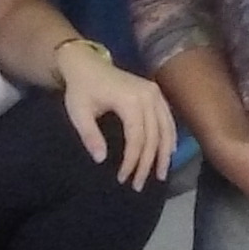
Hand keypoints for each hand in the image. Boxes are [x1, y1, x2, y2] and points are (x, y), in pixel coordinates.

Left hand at [59, 51, 175, 190]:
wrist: (87, 64)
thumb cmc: (81, 89)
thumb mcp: (78, 113)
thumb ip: (90, 136)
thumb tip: (101, 160)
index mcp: (130, 100)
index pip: (137, 138)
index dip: (132, 161)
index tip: (122, 178)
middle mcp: (148, 96)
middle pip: (154, 136)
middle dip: (147, 163)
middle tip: (139, 185)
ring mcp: (155, 93)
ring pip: (166, 129)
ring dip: (164, 154)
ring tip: (160, 174)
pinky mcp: (156, 93)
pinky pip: (168, 119)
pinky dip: (170, 137)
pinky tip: (169, 152)